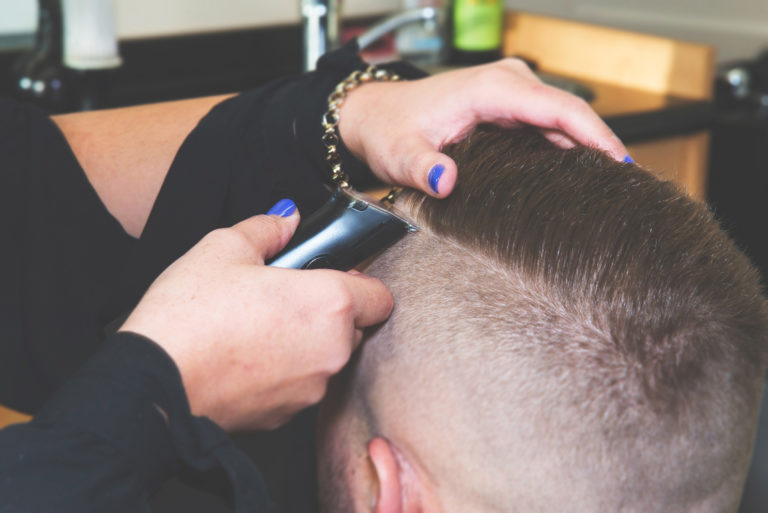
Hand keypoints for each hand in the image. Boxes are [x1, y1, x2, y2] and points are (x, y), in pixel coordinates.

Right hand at [120, 204, 393, 431]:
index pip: (380, 296)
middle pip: (355, 328)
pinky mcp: (288, 416)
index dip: (361, 282)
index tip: (335, 276)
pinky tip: (247, 357)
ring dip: (308, 344)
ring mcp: (312, 389)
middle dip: (331, 313)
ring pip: (327, 359)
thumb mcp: (223, 248)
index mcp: (329, 304)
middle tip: (287, 298)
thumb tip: (287, 217)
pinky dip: (286, 372)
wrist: (155, 388)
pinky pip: (301, 386)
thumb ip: (267, 228)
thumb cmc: (190, 317)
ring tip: (260, 327)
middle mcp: (332, 350)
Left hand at [338, 58, 626, 196]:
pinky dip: (568, 149)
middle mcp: (508, 84)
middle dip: (602, 147)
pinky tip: (580, 178)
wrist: (377, 115)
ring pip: (564, 121)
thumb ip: (422, 167)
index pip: (558, 108)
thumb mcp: (399, 153)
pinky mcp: (509, 109)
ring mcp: (511, 95)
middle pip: (571, 114)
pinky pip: (550, 126)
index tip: (622, 165)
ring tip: (612, 190)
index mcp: (491, 88)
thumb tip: (445, 181)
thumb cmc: (389, 128)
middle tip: (628, 190)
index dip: (595, 135)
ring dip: (588, 150)